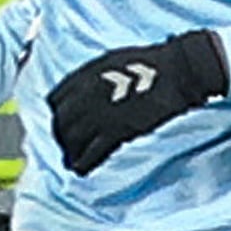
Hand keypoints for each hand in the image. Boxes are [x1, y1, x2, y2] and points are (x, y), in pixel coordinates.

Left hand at [49, 28, 228, 170]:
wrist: (176, 71)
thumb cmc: (150, 62)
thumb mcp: (111, 60)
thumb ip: (91, 76)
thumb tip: (83, 88)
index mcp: (83, 77)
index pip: (54, 101)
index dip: (57, 113)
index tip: (63, 120)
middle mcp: (84, 97)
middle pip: (59, 124)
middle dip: (60, 135)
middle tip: (65, 144)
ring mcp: (99, 116)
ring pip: (70, 141)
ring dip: (69, 151)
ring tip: (70, 159)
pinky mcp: (115, 133)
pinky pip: (90, 154)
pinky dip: (83, 164)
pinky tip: (81, 169)